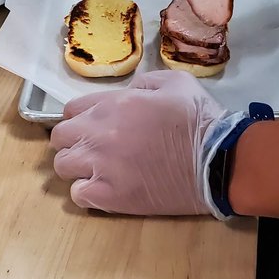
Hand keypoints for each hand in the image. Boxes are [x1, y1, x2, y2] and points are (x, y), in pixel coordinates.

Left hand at [51, 71, 225, 215]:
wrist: (218, 161)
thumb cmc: (201, 119)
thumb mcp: (175, 82)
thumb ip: (141, 84)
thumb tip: (126, 95)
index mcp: (114, 105)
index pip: (70, 110)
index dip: (81, 117)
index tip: (94, 125)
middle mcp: (100, 134)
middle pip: (60, 137)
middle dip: (73, 140)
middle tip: (94, 147)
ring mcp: (103, 167)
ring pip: (63, 166)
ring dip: (76, 166)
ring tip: (97, 169)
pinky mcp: (112, 197)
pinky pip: (78, 195)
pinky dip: (86, 191)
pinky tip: (104, 188)